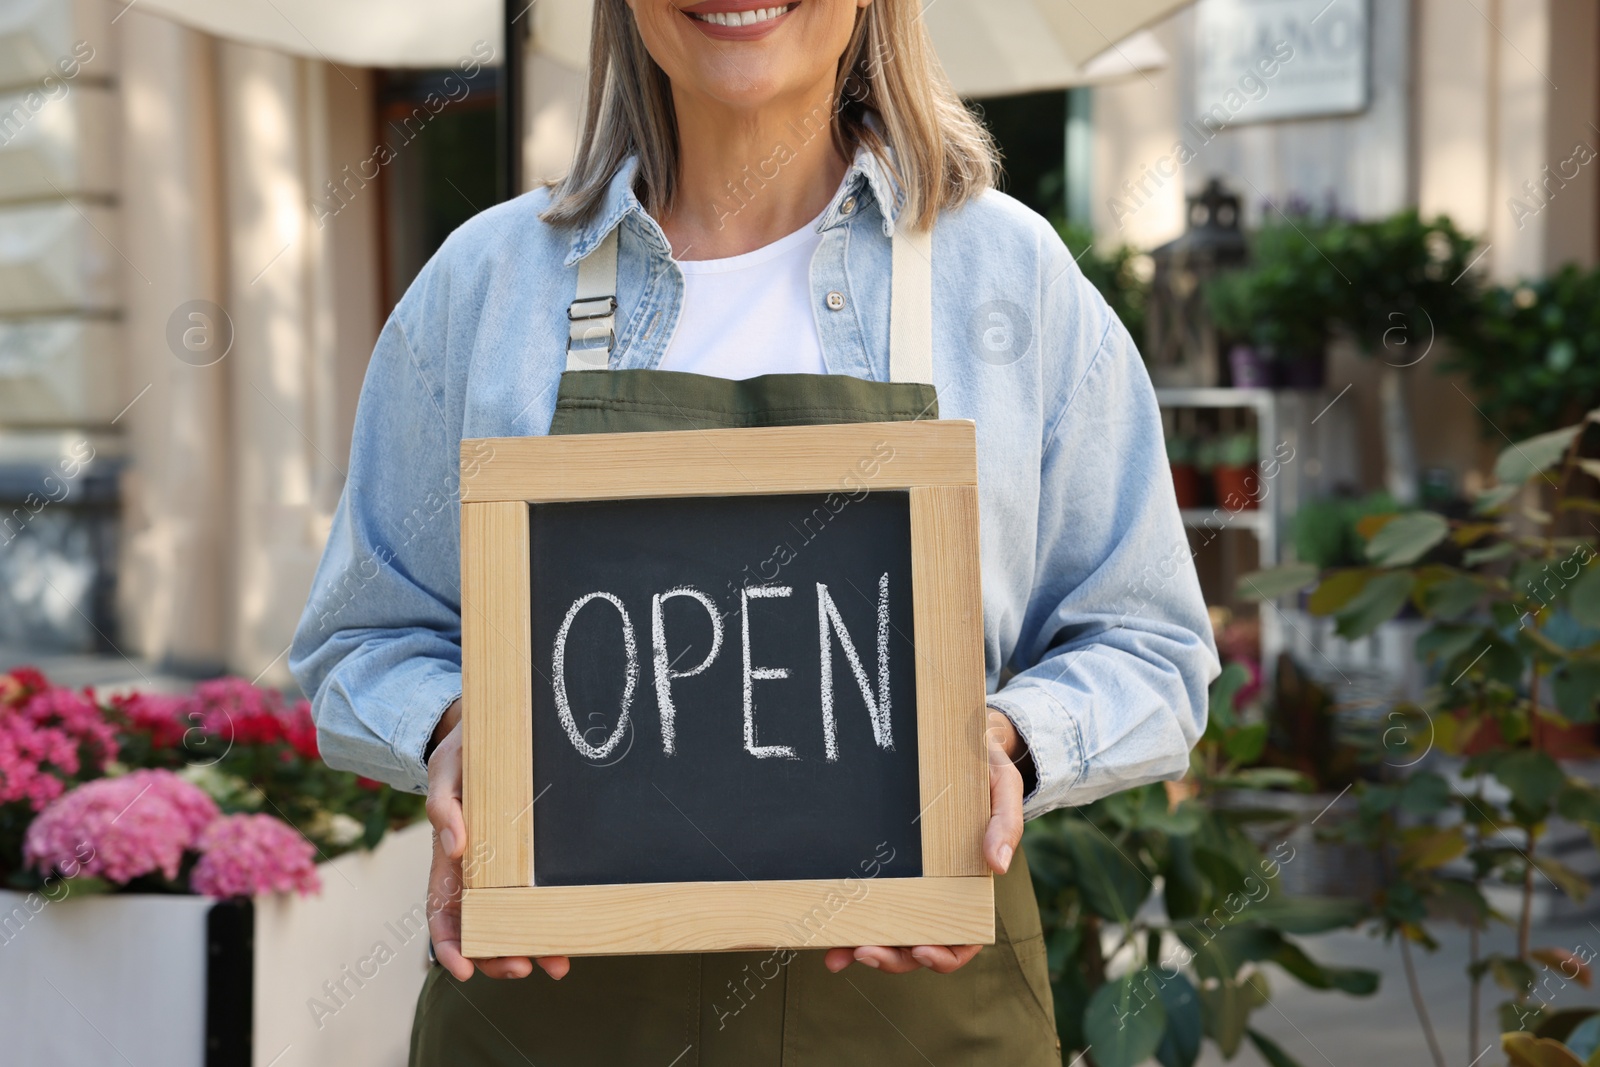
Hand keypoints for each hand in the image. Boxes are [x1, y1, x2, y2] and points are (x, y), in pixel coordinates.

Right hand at [425, 699, 570, 981]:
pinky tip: (572, 935)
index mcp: (447, 856)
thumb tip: (454, 846)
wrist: (492, 727)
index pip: (440, 912)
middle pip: (479, 927)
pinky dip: (550, 915)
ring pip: (512, 917)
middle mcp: (475, 868)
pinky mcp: (529, 855)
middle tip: (521, 969)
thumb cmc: (462, 750)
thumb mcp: (445, 769)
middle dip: (496, 955)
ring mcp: (504, 864)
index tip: (462, 970)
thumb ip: (443, 805)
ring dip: (529, 945)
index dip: (448, 945)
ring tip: (555, 964)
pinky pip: (537, 892)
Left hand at [823, 709, 1025, 974]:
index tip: (922, 950)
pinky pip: (866, 900)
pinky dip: (846, 921)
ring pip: (889, 932)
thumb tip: (998, 866)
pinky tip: (827, 930)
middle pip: (919, 944)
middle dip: (893, 958)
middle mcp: (938, 892)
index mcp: (971, 887)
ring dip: (863, 948)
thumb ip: (1005, 824)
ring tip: (838, 954)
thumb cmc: (985, 771)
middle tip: (867, 952)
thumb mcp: (1004, 790)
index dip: (945, 955)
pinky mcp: (884, 865)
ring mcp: (909, 883)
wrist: (958, 741)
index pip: (963, 938)